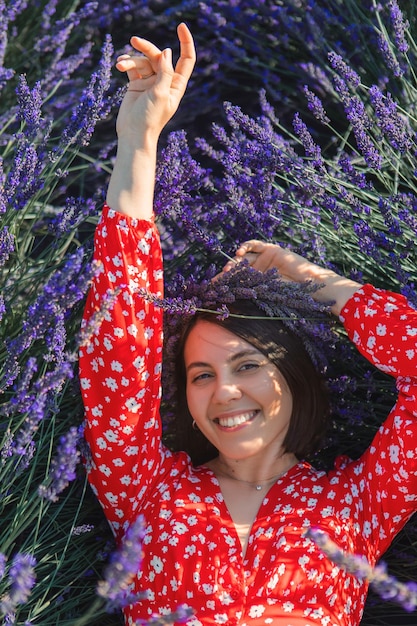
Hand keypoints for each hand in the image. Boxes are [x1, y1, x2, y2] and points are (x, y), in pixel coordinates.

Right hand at [114, 22, 195, 143]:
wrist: (133, 134)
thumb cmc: (150, 118)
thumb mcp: (160, 94)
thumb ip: (165, 72)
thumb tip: (167, 51)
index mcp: (176, 85)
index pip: (186, 60)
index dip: (185, 42)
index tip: (180, 26)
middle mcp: (164, 82)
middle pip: (159, 56)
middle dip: (147, 48)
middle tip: (135, 41)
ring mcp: (150, 83)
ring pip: (143, 61)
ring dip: (131, 60)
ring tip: (121, 64)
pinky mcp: (136, 85)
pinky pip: (133, 68)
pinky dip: (126, 64)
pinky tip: (119, 64)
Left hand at [225, 240, 360, 315]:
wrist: (309, 286)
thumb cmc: (292, 296)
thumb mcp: (265, 297)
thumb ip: (250, 296)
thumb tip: (227, 307)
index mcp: (256, 283)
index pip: (236, 280)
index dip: (223, 283)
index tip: (212, 289)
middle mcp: (259, 270)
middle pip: (237, 268)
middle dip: (226, 273)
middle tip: (218, 279)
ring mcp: (264, 259)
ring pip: (244, 257)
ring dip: (234, 261)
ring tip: (228, 269)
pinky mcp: (271, 249)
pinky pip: (255, 245)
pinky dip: (245, 247)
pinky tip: (239, 254)